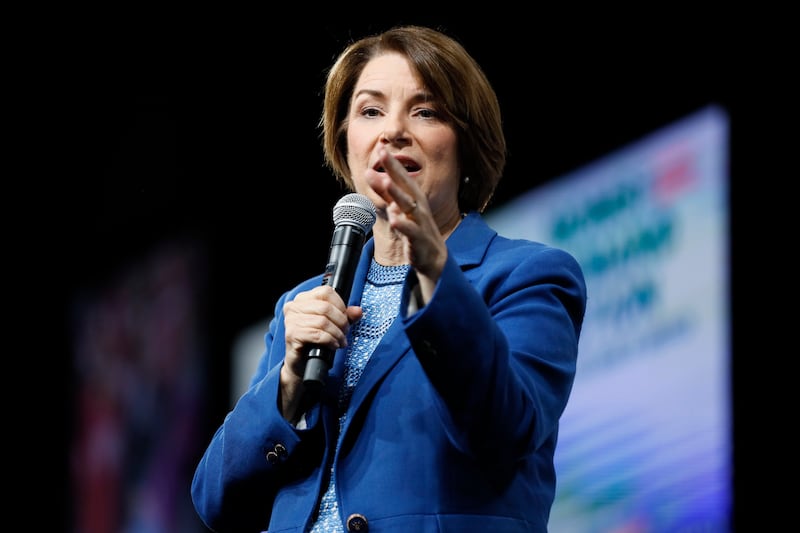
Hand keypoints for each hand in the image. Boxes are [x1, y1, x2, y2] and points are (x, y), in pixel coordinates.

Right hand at [279, 285, 361, 418]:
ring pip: (322, 321)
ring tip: (340, 341)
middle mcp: (294, 307)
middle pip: (325, 307)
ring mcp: (291, 321)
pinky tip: (333, 345)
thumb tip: (358, 311)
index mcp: (302, 299)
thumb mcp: (333, 325)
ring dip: (337, 333)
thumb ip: (345, 316)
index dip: (340, 304)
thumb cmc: (315, 341)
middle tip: (345, 332)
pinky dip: (330, 340)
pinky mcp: (292, 335)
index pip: (325, 292)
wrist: (301, 364)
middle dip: (341, 321)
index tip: (345, 317)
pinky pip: (317, 334)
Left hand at [368, 147, 448, 298]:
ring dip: (397, 194)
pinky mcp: (420, 242)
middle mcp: (418, 208)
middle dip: (395, 170)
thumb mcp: (398, 209)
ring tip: (386, 181)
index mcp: (414, 199)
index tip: (381, 148)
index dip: (392, 163)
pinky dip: (403, 225)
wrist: (433, 259)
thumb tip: (370, 172)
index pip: (402, 177)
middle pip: (406, 186)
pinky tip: (393, 219)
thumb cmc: (415, 230)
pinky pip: (411, 232)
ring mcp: (420, 224)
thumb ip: (384, 192)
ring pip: (409, 207)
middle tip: (383, 154)